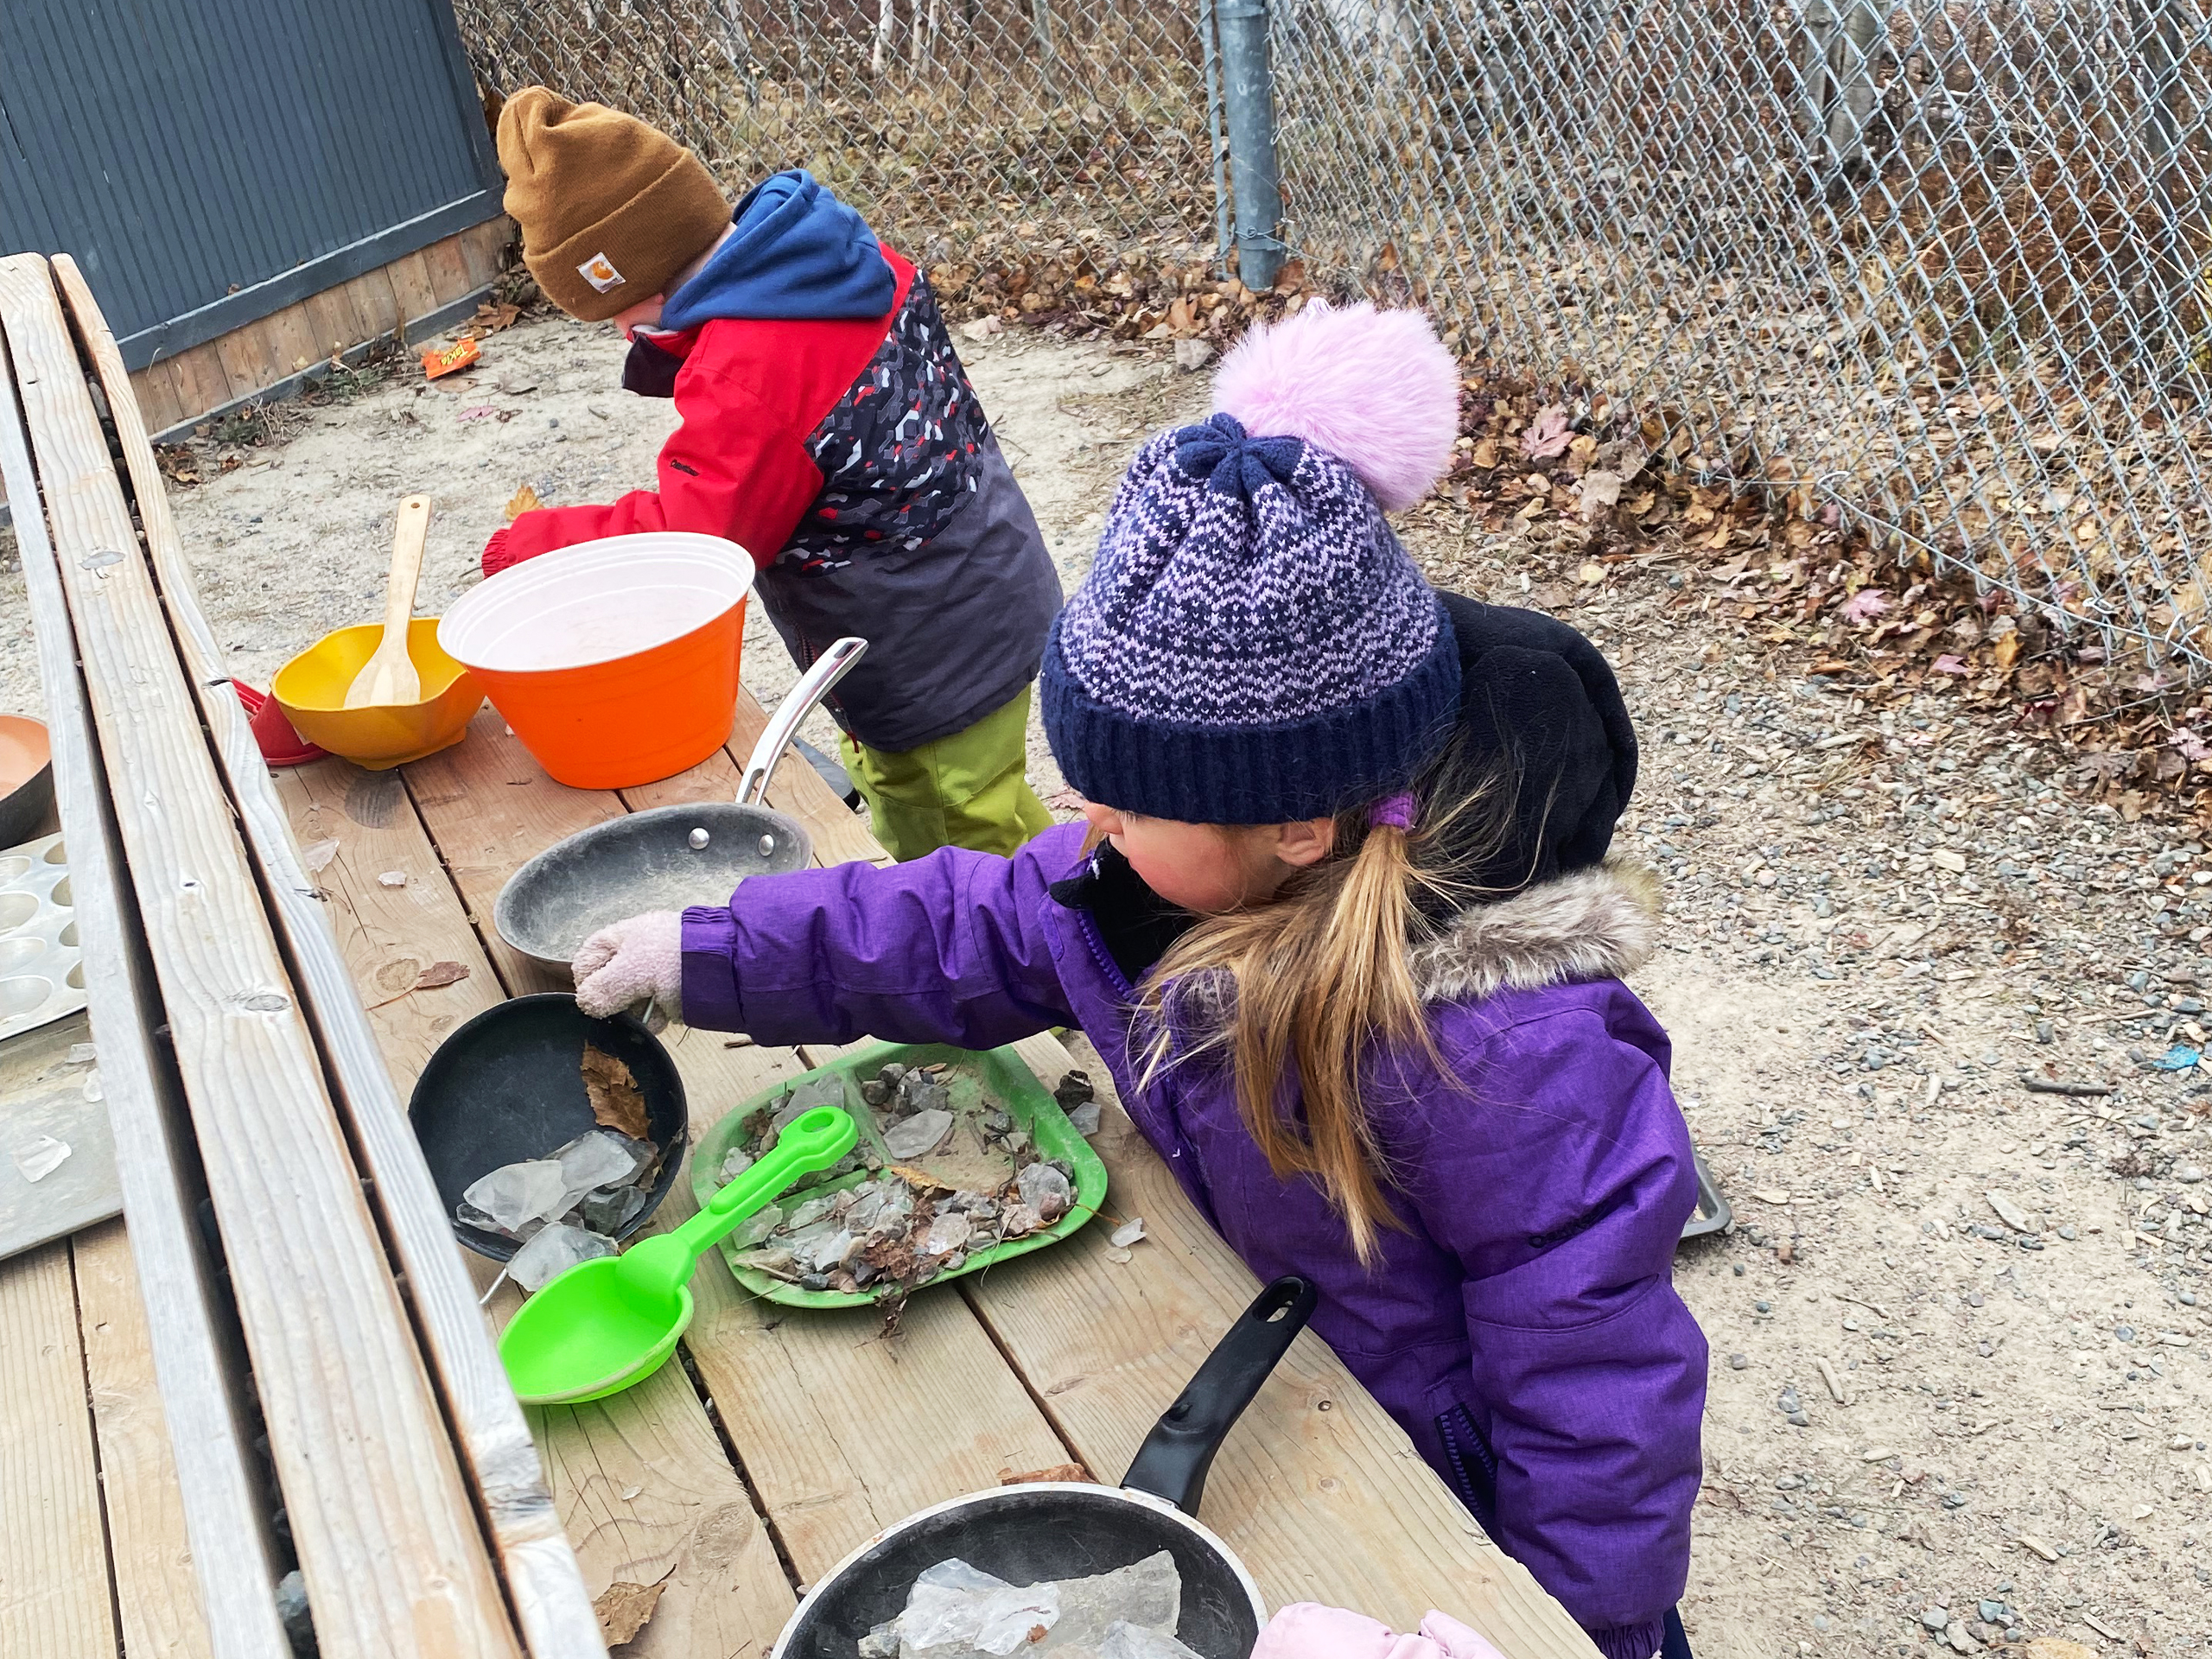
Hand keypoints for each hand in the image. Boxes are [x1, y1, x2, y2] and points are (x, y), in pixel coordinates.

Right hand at [572, 911, 683, 1026]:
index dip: (585, 981)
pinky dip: (655, 1019)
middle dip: (615, 1003)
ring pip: (627, 1007)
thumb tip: (585, 1004)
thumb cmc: (671, 957)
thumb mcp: (630, 969)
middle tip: (625, 1003)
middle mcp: (632, 959)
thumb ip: (601, 988)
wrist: (723, 966)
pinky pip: (649, 1016)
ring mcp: (651, 980)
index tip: (592, 995)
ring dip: (636, 1013)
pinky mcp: (667, 998)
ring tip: (653, 1005)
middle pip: (605, 990)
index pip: (586, 962)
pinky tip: (665, 1014)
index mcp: (618, 940)